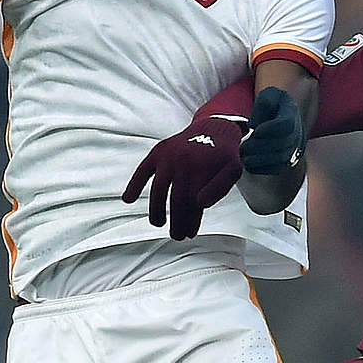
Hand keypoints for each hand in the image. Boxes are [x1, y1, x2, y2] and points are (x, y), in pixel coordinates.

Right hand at [122, 116, 244, 239]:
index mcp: (202, 168)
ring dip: (156, 210)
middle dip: (176, 221)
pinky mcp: (158, 152)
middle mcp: (183, 161)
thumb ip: (220, 188)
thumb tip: (200, 204)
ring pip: (158, 190)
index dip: (191, 221)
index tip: (190, 233)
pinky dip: (133, 185)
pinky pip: (143, 170)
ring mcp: (168, 157)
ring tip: (158, 223)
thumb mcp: (233, 170)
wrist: (214, 127)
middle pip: (175, 200)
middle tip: (177, 235)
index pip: (193, 203)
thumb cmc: (223, 154)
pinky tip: (128, 199)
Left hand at [240, 87, 304, 175]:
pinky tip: (249, 165)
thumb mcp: (269, 95)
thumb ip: (264, 102)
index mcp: (292, 113)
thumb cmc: (272, 105)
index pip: (287, 124)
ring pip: (281, 158)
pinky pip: (278, 169)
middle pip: (283, 144)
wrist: (282, 118)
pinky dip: (263, 169)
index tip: (255, 130)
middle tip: (243, 146)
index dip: (271, 129)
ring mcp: (294, 148)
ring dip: (260, 159)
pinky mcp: (288, 161)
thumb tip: (255, 124)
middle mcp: (297, 132)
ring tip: (244, 156)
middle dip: (260, 146)